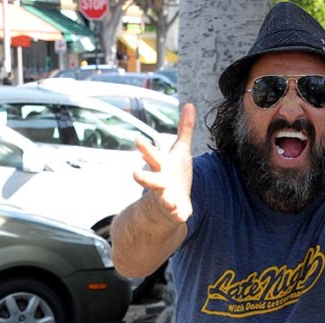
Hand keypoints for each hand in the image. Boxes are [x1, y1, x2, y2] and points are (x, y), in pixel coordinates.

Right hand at [133, 103, 195, 223]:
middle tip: (135, 174)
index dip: (144, 148)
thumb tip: (189, 105)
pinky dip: (178, 215)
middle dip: (143, 177)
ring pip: (163, 199)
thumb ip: (184, 130)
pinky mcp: (175, 212)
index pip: (151, 155)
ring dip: (165, 199)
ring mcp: (165, 198)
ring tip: (168, 200)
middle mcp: (160, 182)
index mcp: (161, 166)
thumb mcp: (180, 151)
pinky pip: (176, 215)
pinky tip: (182, 216)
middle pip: (149, 180)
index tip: (138, 140)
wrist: (171, 203)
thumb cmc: (174, 174)